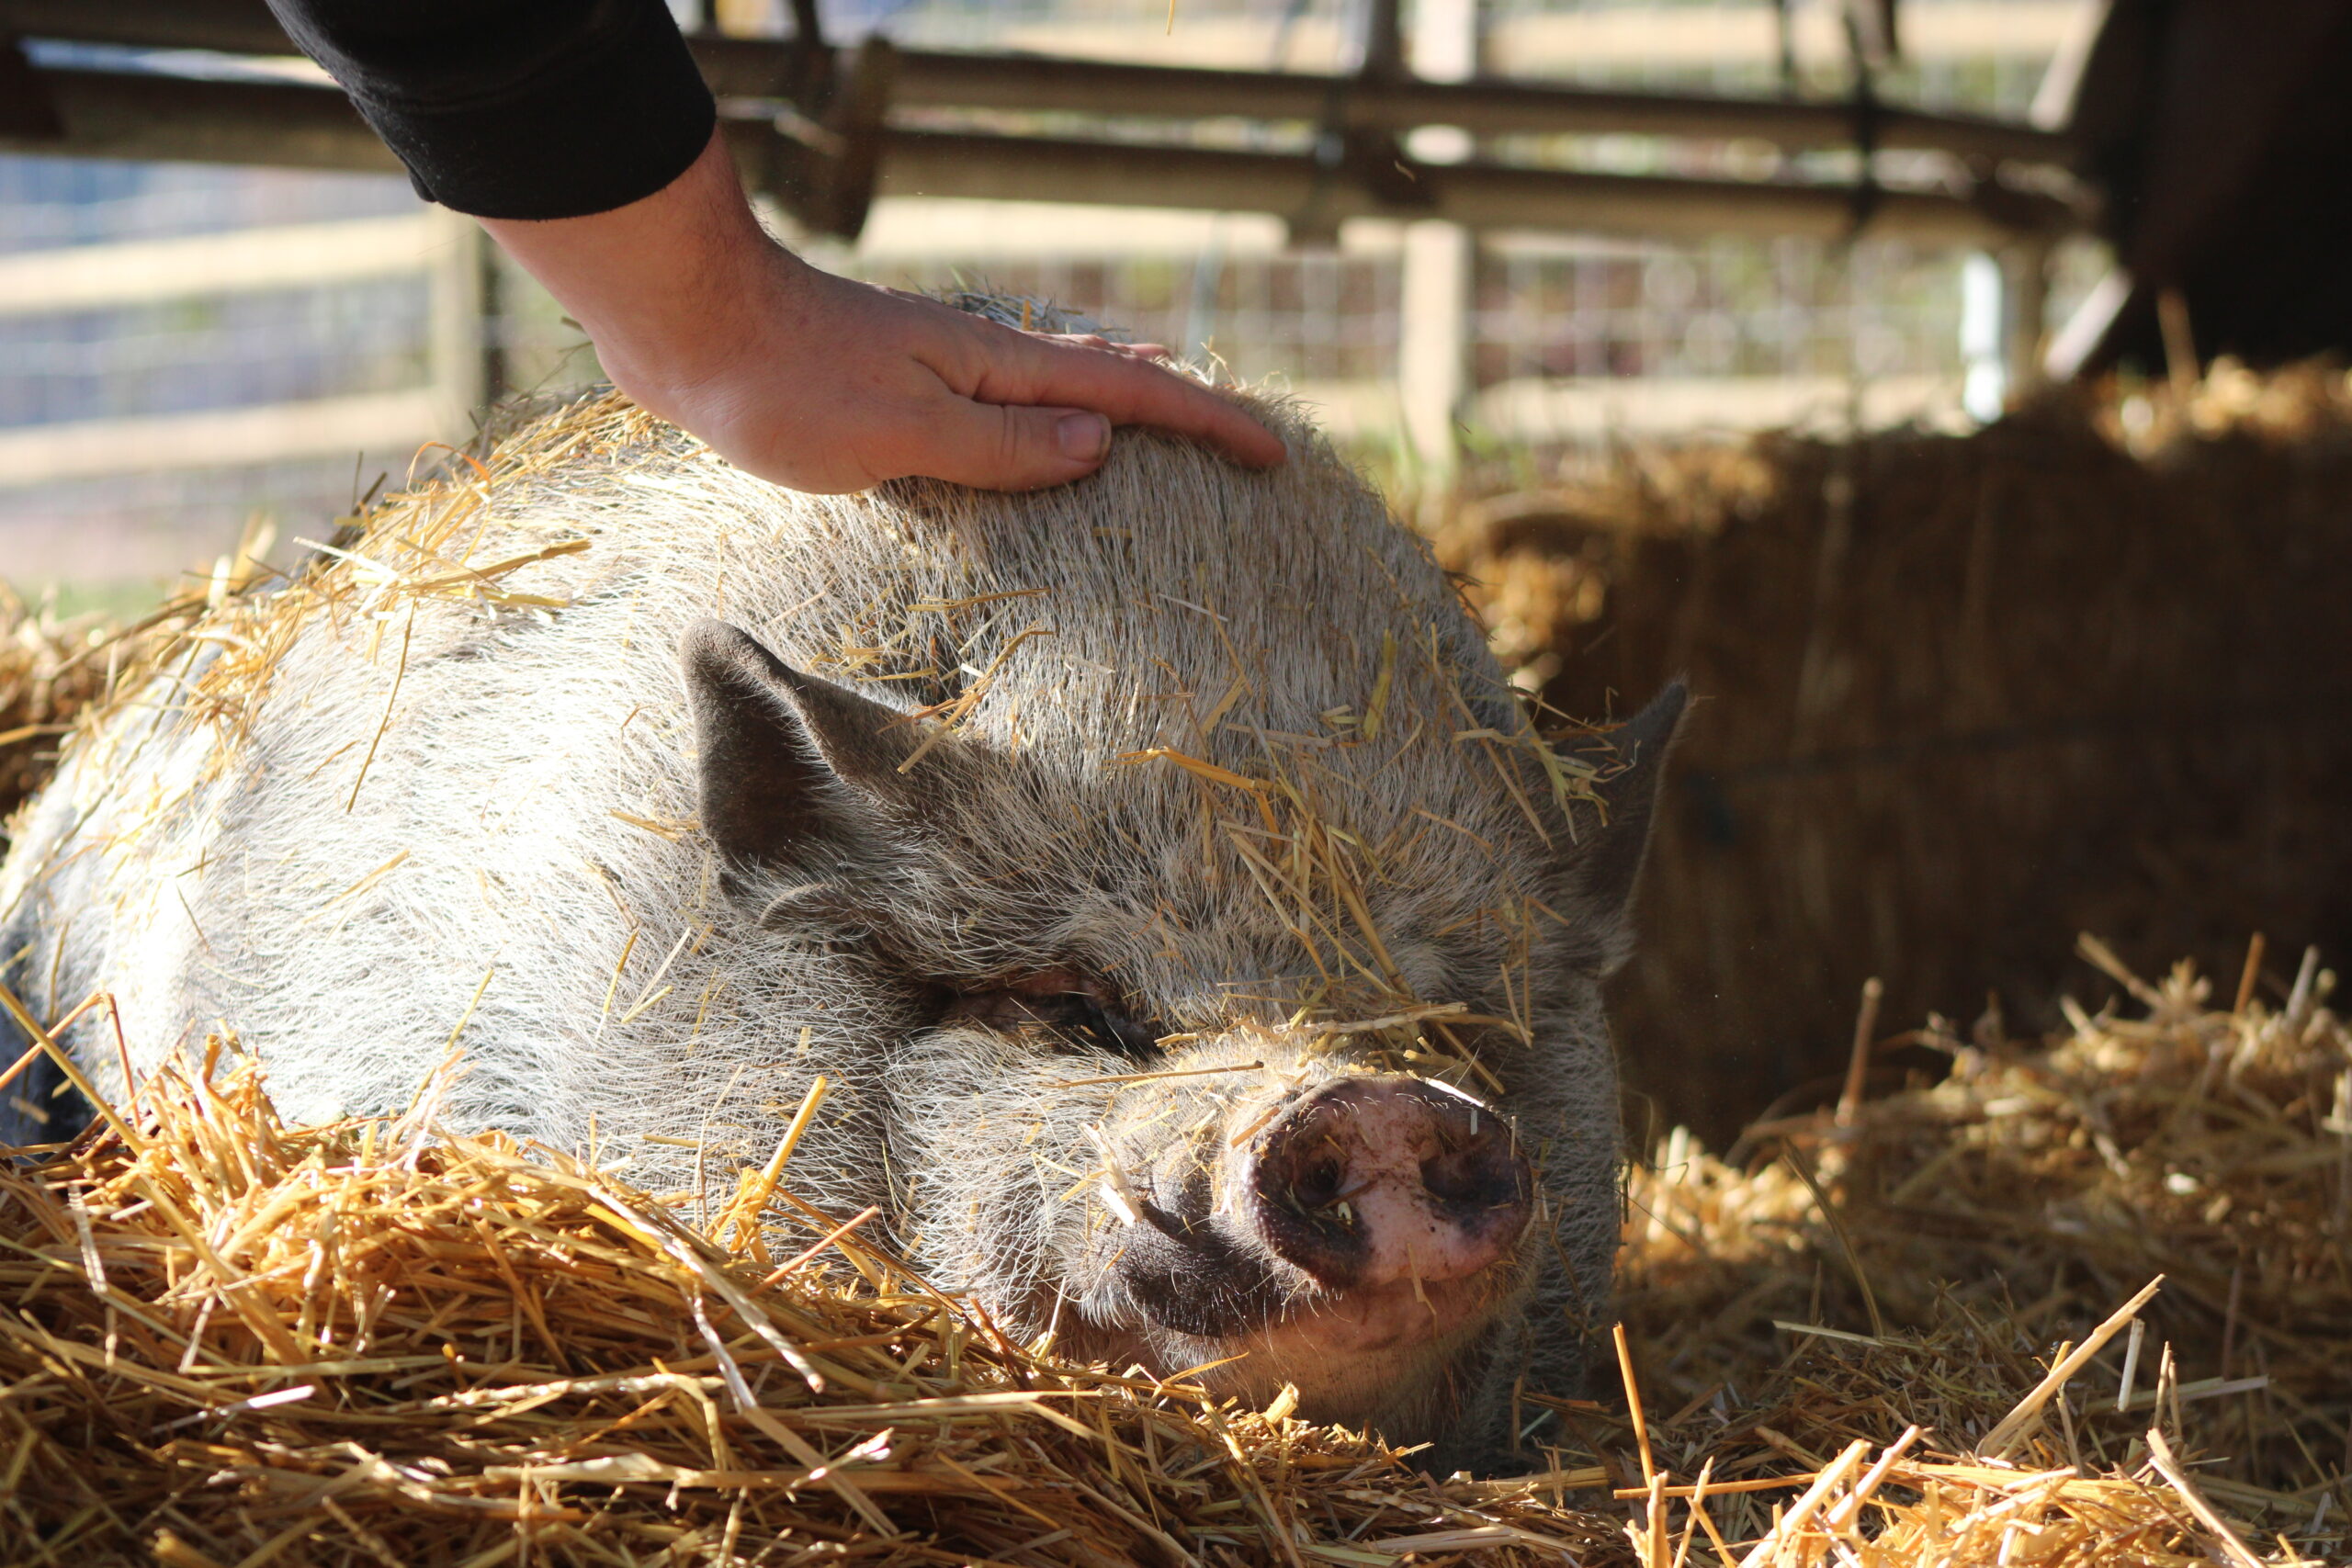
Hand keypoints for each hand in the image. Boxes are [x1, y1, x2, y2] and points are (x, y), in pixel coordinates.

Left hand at [481, 133, 1286, 491]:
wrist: (687, 327)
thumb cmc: (782, 383)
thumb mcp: (900, 430)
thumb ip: (1000, 445)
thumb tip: (1100, 445)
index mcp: (994, 367)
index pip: (1128, 396)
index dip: (1208, 426)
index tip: (1275, 456)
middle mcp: (979, 361)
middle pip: (1109, 385)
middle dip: (1184, 417)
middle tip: (1247, 453)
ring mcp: (942, 370)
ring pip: (1058, 395)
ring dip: (1121, 418)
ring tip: (1173, 445)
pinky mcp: (899, 388)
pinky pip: (1005, 412)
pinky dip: (1050, 427)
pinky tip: (1042, 443)